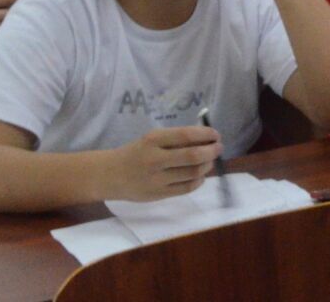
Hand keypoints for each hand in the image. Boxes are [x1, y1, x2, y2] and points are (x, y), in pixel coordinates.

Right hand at [102, 126, 221, 203]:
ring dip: (207, 166)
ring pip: (192, 173)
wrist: (111, 175)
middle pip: (192, 156)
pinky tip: (200, 175)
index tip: (216, 134)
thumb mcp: (151, 140)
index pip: (186, 135)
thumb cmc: (136, 153)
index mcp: (153, 140)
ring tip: (210, 160)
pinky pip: (186, 188)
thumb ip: (175, 140)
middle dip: (211, 151)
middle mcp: (155, 159)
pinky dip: (198, 181)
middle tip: (219, 147)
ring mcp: (156, 179)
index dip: (205, 135)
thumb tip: (206, 139)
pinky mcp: (158, 194)